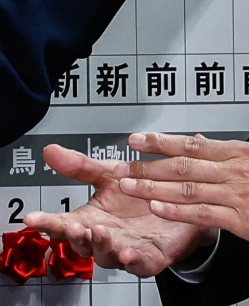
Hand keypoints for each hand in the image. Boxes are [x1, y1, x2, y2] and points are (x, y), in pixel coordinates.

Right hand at [23, 144, 215, 276]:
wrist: (182, 203)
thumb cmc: (141, 193)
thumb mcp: (108, 174)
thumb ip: (80, 166)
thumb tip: (50, 151)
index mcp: (91, 218)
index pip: (63, 222)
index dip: (47, 221)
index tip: (32, 219)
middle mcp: (106, 237)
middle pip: (81, 244)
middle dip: (74, 237)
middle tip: (69, 226)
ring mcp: (127, 249)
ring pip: (107, 256)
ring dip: (101, 246)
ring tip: (99, 232)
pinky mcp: (153, 258)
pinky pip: (140, 265)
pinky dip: (132, 261)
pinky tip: (127, 252)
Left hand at [116, 132, 248, 241]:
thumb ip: (221, 152)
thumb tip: (197, 139)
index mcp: (233, 153)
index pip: (188, 146)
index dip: (159, 143)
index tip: (135, 141)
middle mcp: (231, 172)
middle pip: (181, 167)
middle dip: (147, 168)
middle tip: (122, 168)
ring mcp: (234, 195)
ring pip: (187, 190)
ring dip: (154, 188)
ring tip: (129, 187)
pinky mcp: (240, 219)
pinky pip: (203, 214)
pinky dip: (178, 211)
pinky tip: (156, 209)